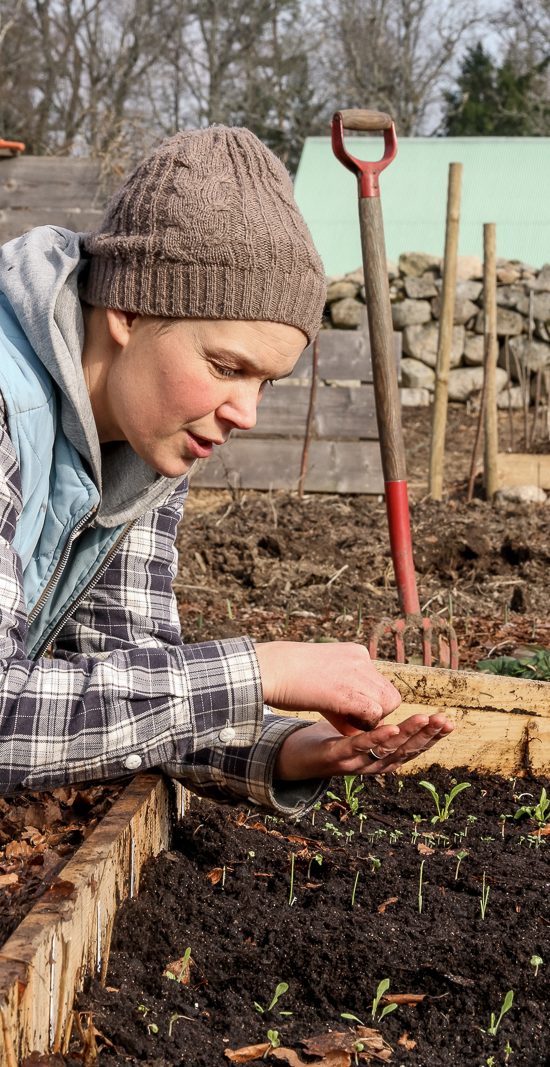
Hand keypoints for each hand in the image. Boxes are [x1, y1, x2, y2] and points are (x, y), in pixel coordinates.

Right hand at [255, 640, 400, 728]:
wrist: (269, 668)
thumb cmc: (288, 677)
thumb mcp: (323, 680)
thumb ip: (342, 698)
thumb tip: (354, 723)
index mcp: (356, 653)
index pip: (380, 683)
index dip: (370, 702)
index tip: (350, 711)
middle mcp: (361, 660)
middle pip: (390, 695)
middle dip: (376, 712)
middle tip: (352, 720)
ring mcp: (356, 674)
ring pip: (387, 704)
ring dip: (371, 720)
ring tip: (347, 722)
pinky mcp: (348, 692)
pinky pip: (373, 713)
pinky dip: (364, 724)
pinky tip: (344, 724)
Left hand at [274, 712, 453, 780]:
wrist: (295, 755)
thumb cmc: (330, 741)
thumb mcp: (358, 729)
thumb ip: (378, 721)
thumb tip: (395, 700)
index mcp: (380, 756)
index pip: (412, 748)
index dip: (431, 738)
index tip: (449, 723)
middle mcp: (372, 764)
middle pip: (405, 750)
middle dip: (427, 736)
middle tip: (445, 721)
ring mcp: (355, 762)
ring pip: (387, 749)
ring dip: (408, 734)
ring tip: (425, 720)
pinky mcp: (337, 756)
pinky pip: (359, 747)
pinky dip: (377, 738)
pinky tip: (391, 728)